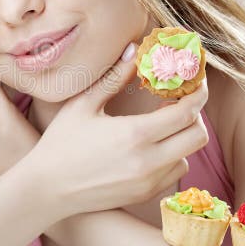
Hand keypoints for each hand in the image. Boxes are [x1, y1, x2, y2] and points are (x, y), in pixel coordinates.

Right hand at [26, 42, 208, 219]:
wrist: (46, 189)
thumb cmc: (60, 143)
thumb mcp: (83, 105)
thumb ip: (114, 78)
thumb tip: (134, 50)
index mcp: (135, 134)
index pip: (187, 111)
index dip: (198, 93)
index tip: (196, 82)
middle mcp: (148, 161)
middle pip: (198, 136)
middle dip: (196, 115)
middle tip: (180, 102)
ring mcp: (148, 182)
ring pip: (188, 155)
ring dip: (182, 138)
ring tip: (162, 126)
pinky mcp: (144, 195)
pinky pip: (174, 173)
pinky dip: (171, 157)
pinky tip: (150, 148)